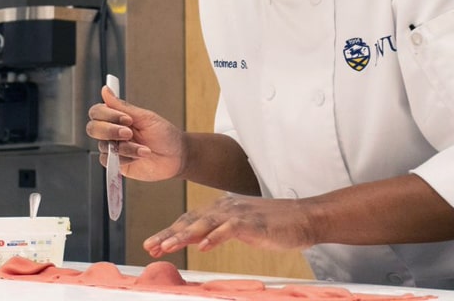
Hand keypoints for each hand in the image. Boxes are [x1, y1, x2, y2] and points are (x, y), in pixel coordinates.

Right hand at [86, 85, 184, 181]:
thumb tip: (105, 90)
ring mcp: (113, 148)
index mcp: (117, 117)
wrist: (176, 157)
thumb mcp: (145, 117)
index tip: (127, 119)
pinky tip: (139, 157)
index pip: (97, 112)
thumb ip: (122, 106)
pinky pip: (109, 161)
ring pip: (104, 146)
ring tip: (144, 149)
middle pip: (93, 129)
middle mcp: (112, 132)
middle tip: (129, 133)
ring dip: (126, 147)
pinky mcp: (116, 164)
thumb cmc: (164, 134)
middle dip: (111, 131)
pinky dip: (126, 158)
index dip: (108, 115)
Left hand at [143, 194, 316, 256]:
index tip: (152, 244)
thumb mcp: (240, 226)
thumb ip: (219, 230)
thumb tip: (199, 240)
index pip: (189, 219)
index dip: (169, 231)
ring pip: (204, 223)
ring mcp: (239, 214)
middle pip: (190, 220)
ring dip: (184, 235)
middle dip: (168, 234)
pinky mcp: (253, 222)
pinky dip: (215, 237)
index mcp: (221, 209)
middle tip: (150, 246)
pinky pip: (230, 229)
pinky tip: (203, 246)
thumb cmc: (273, 225)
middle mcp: (226, 208)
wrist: (303, 218)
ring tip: (167, 246)